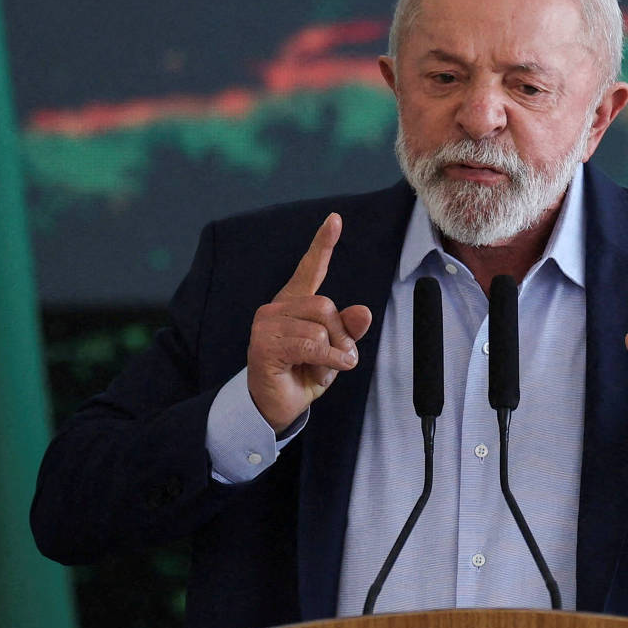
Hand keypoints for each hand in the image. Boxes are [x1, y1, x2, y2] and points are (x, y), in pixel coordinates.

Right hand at [248, 213, 374, 432]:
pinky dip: (327, 359)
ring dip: (332, 353)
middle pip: (325, 305)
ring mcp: (267, 325)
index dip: (323, 244)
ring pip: (320, 327)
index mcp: (294, 303)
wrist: (275, 407)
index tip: (335, 220)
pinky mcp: (264, 345)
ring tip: (321, 368)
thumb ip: (348, 329)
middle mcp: (277, 308)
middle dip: (340, 334)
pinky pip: (311, 344)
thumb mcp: (334, 350)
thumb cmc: (302, 374)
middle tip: (337, 357)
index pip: (310, 269)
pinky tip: (324, 371)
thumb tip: (364, 312)